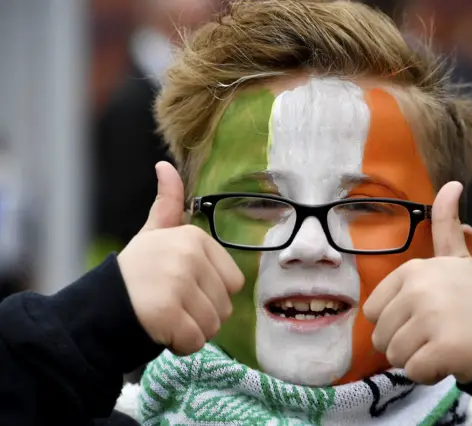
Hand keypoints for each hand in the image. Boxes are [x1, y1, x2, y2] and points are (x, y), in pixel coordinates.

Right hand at [117, 162, 243, 355]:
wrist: (98, 305)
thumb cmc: (135, 272)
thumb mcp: (154, 234)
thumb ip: (168, 204)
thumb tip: (165, 166)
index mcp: (194, 238)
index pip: (234, 283)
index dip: (210, 293)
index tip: (181, 288)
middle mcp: (189, 256)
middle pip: (225, 307)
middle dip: (201, 314)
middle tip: (171, 305)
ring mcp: (178, 284)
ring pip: (212, 326)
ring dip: (192, 331)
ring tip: (166, 318)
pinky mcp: (168, 313)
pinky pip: (195, 342)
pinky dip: (180, 346)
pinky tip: (161, 332)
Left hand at [363, 181, 471, 384]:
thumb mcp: (457, 259)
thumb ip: (445, 225)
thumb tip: (451, 183)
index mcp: (413, 270)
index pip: (373, 311)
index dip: (396, 321)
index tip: (425, 316)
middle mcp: (419, 289)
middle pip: (381, 336)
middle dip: (405, 343)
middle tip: (436, 334)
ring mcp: (431, 318)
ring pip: (394, 356)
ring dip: (416, 359)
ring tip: (442, 345)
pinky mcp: (442, 348)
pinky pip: (412, 371)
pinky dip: (428, 374)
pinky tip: (448, 360)